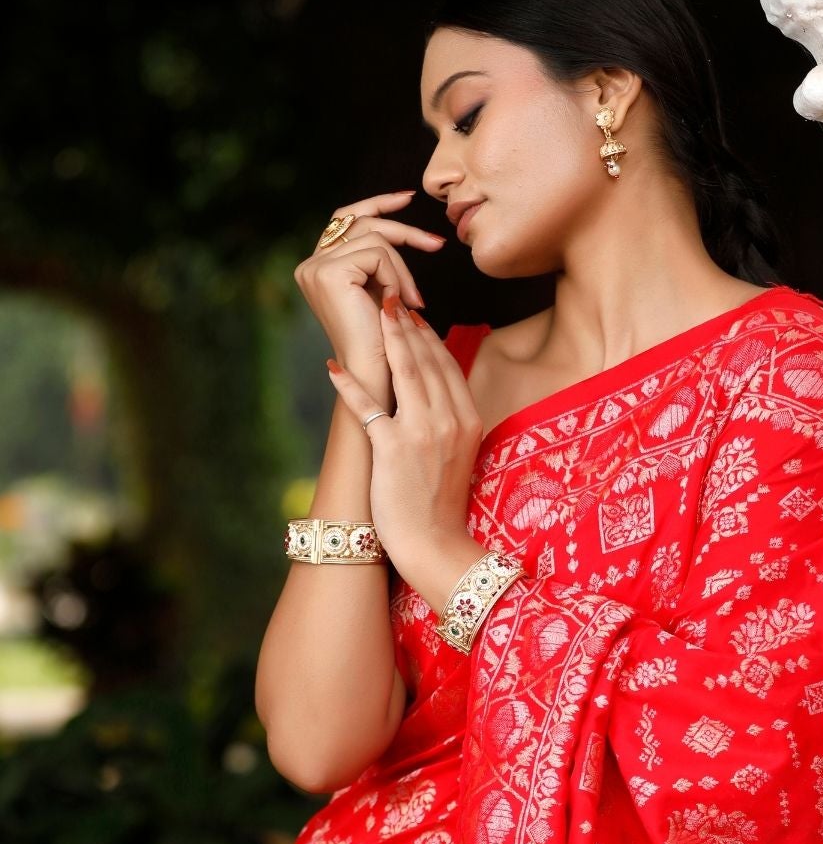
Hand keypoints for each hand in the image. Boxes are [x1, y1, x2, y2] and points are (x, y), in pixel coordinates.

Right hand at [293, 189, 446, 371]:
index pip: (346, 218)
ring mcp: (316, 268)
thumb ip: (379, 262)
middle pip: (363, 222)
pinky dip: (397, 277)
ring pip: (376, 240)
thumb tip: (403, 229)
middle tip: (438, 244)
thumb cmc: (383, 342)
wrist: (375, 375)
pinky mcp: (330, 273)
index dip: (378, 204)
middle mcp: (310, 265)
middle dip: (405, 232)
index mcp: (316, 267)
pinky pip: (378, 255)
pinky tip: (397, 303)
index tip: (410, 198)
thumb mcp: (379, 292)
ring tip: (411, 301)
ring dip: (403, 270)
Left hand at [325, 297, 488, 607]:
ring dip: (388, 338)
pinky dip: (348, 384)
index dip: (429, 337)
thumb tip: (434, 392)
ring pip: (405, 372)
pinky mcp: (393, 448)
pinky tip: (333, 366)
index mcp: (468, 420)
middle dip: (408, 327)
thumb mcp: (460, 455)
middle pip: (428, 360)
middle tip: (390, 299)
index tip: (413, 317)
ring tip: (373, 312)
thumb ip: (451, 421)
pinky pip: (368, 406)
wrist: (435, 544)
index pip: (448, 366)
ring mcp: (422, 432)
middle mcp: (449, 420)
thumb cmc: (441, 504)